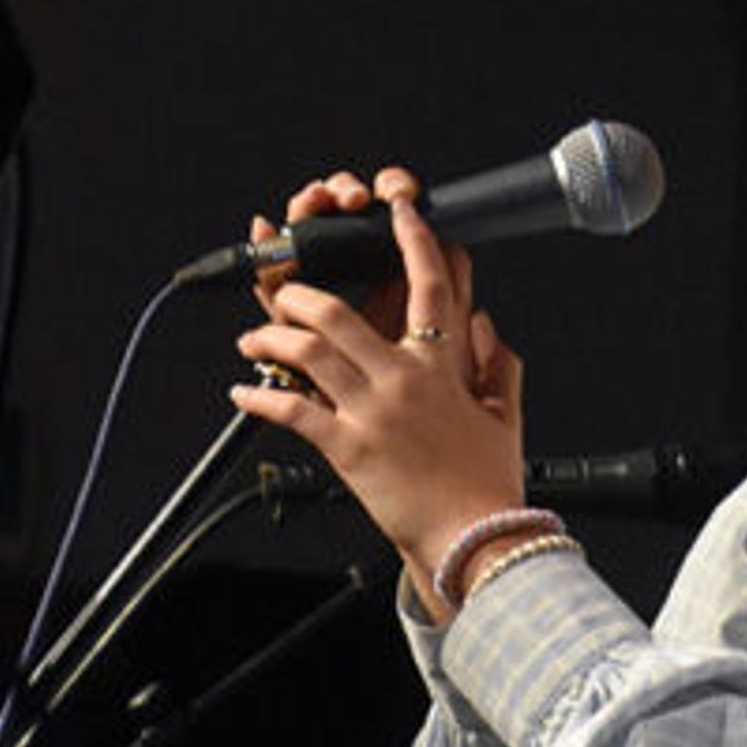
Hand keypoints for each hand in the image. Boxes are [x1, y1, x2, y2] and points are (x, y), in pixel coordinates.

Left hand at [230, 168, 528, 619]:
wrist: (476, 539)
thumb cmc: (489, 486)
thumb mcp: (505, 417)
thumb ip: (499, 365)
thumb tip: (486, 326)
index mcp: (443, 367)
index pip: (429, 284)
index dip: (412, 238)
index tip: (396, 207)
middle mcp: (404, 379)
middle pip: (337, 310)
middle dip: (298, 294)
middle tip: (281, 296)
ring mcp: (372, 410)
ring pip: (305, 350)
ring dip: (268, 339)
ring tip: (253, 342)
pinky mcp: (347, 446)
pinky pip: (290, 410)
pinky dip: (257, 399)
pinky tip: (241, 394)